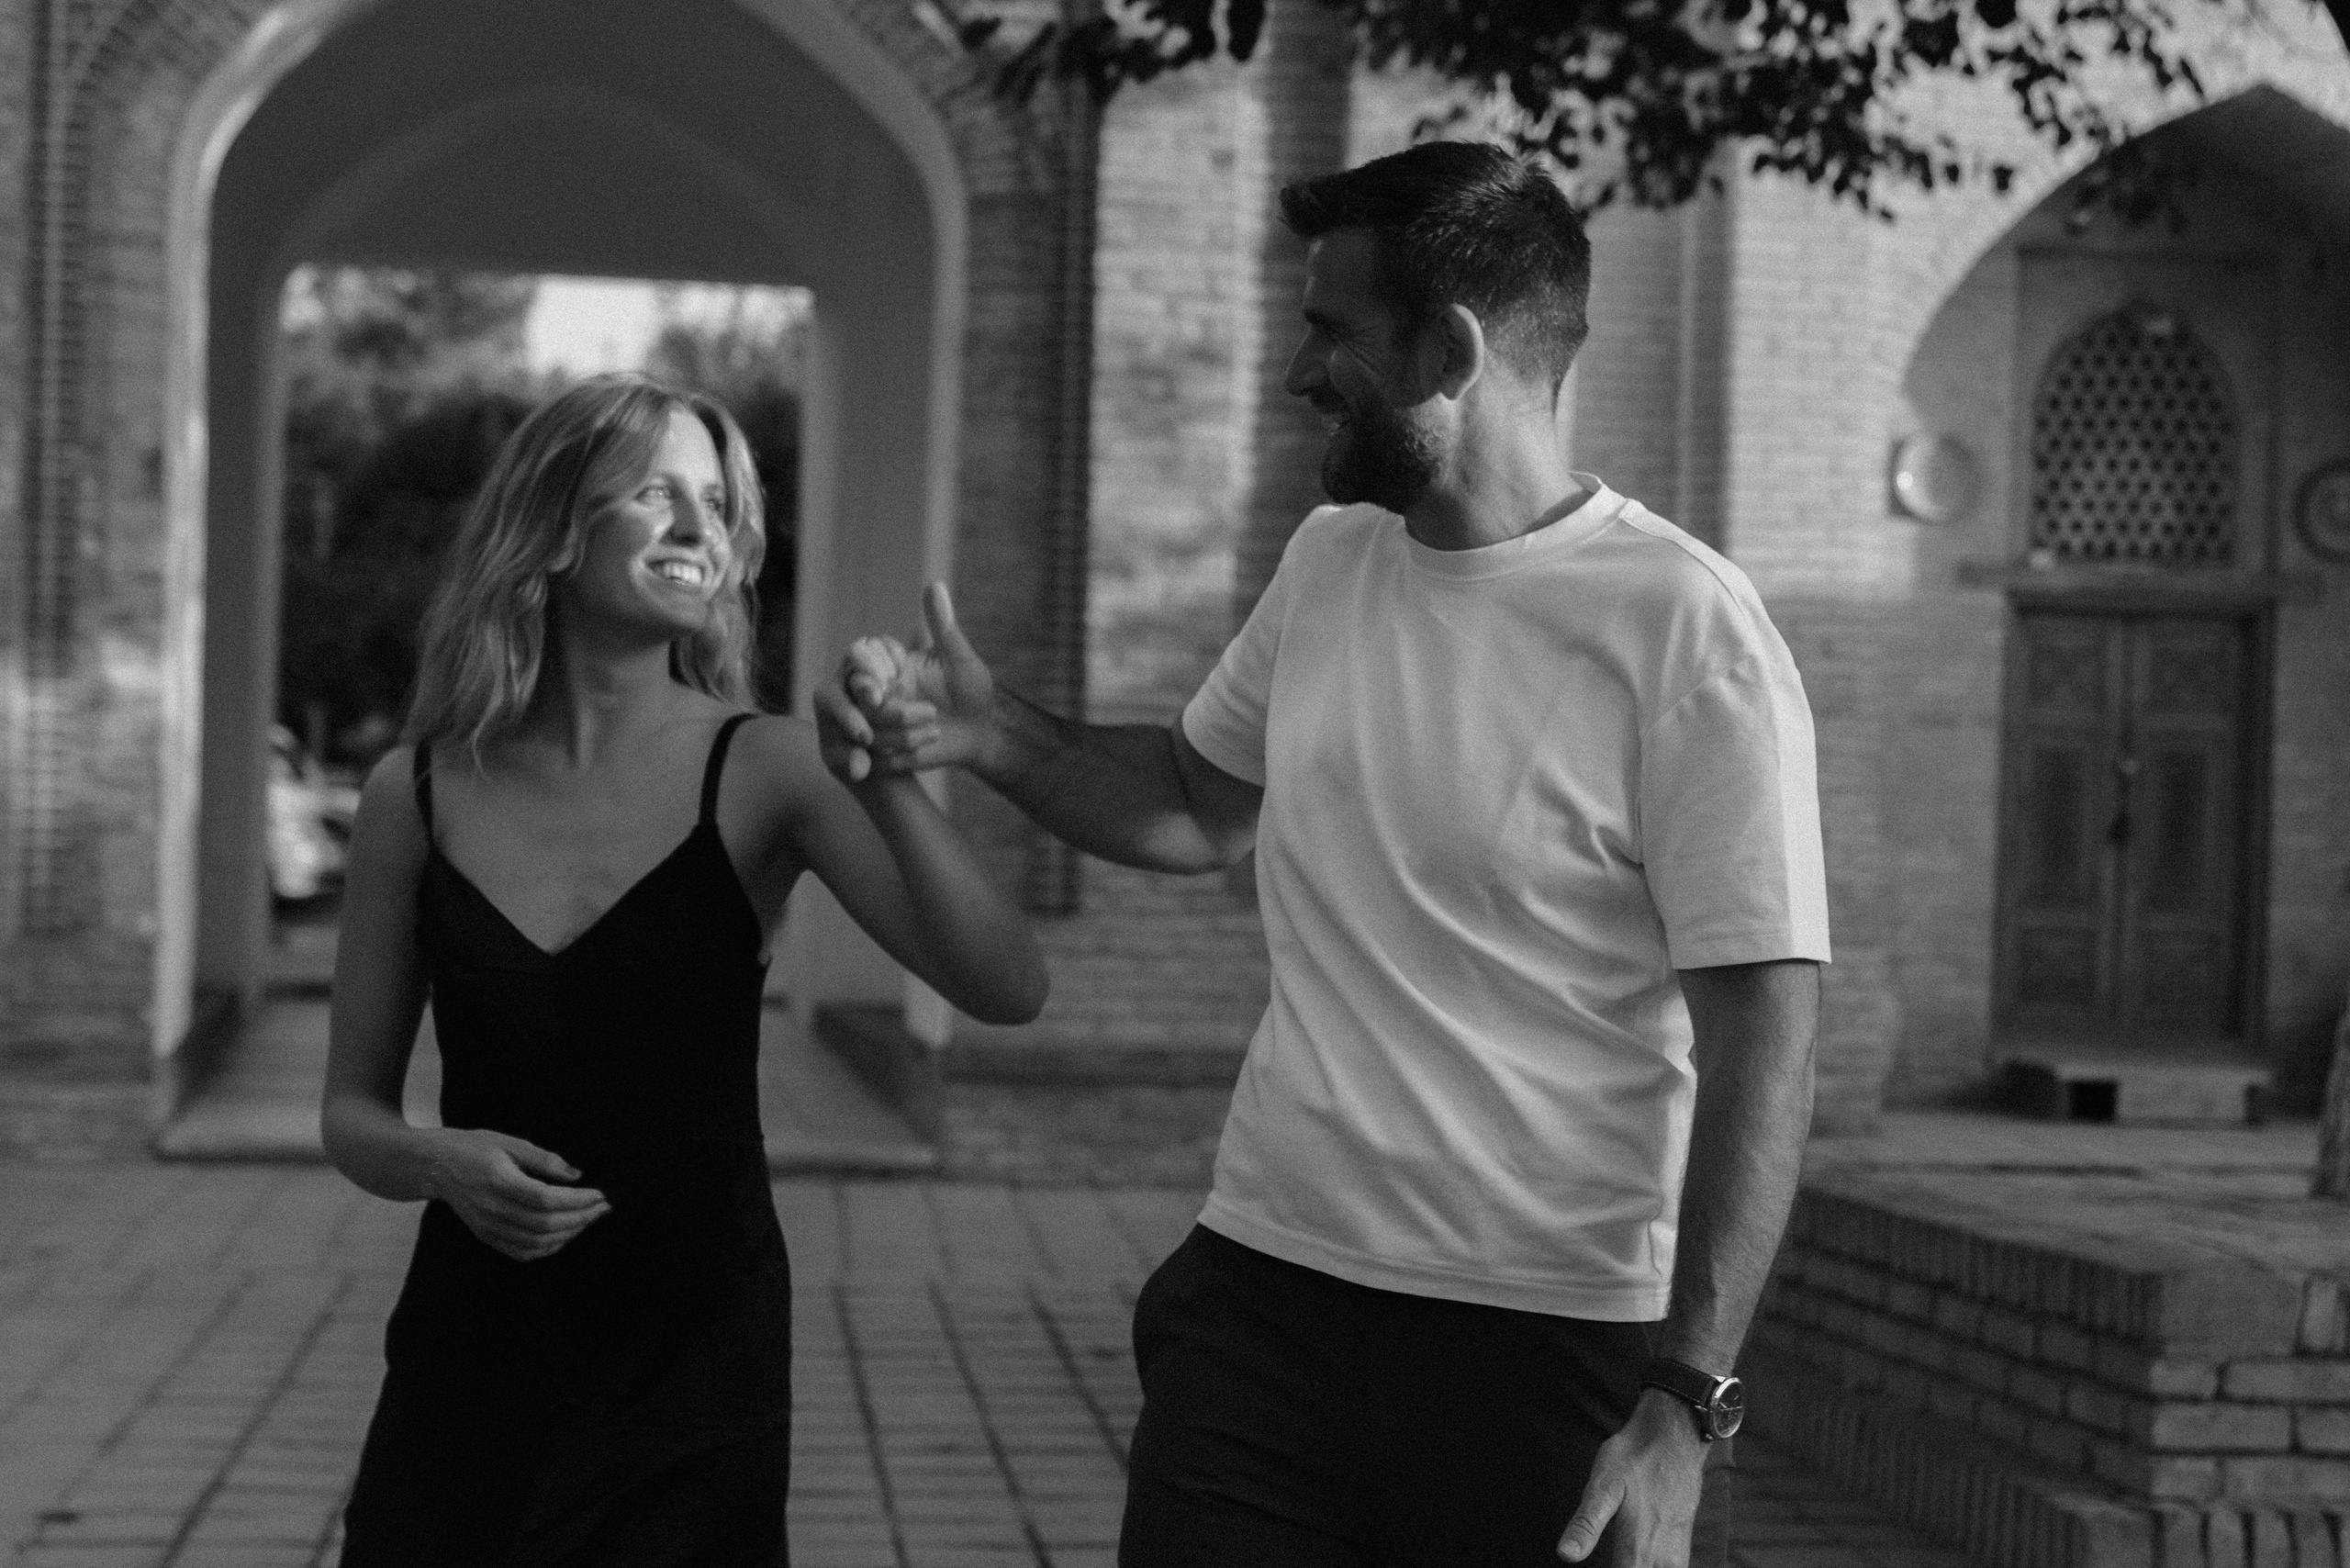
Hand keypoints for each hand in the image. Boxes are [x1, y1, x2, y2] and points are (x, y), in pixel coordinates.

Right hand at [424, 1128, 609, 1261]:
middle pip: (544, 1224)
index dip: (577, 1200)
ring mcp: (488, 1227)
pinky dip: (548, 1248)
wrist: (437, 1165)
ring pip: (536, 1242)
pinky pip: (522, 1252)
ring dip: (569, 1234)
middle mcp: (492, 1209)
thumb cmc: (475, 1147)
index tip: (600, 1193)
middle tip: (602, 1207)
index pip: (546, 1200)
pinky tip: (565, 1234)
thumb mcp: (510, 1142)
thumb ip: (544, 1159)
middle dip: (581, 1218)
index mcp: (499, 1182)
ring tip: (589, 1219)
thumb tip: (577, 1175)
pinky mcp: (486, 1236)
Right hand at [816, 583, 998, 780]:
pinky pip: (873, 750)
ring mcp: (879, 720)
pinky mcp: (883, 749)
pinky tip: (927, 747)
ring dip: (896, 725)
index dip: (867, 658)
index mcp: (891, 663)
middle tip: (884, 699)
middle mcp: (880, 689)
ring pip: (864, 719)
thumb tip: (934, 584)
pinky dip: (897, 750)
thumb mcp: (962, 661)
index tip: (889, 666)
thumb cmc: (974, 692)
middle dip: (865, 692)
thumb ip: (944, 628)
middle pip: (853, 685)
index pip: (861, 653)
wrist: (981, 735)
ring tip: (935, 727)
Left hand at [1558, 1391, 1706, 1564]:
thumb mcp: (1602, 1487)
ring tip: (1620, 1560)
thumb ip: (1586, 1525)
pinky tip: (1642, 1562)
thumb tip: (1565, 1554)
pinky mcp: (1683, 1544)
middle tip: (1609, 1557)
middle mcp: (1662, 1560)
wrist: (1675, 1436)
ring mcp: (1677, 1554)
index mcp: (1638, 1551)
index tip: (1584, 1559)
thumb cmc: (1635, 1458)